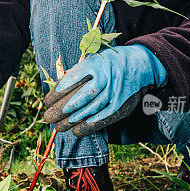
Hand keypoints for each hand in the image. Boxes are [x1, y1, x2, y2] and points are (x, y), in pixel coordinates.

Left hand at [44, 44, 166, 136]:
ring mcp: (117, 92)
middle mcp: (107, 76)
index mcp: (96, 63)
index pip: (73, 79)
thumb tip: (57, 91)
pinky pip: (104, 118)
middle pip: (82, 96)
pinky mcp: (123, 104)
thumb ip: (78, 73)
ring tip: (59, 127)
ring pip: (92, 109)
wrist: (141, 64)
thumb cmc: (109, 63)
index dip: (58, 92)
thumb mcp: (94, 59)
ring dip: (73, 120)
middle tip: (48, 117)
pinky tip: (77, 131)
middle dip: (62, 109)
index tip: (47, 101)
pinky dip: (90, 126)